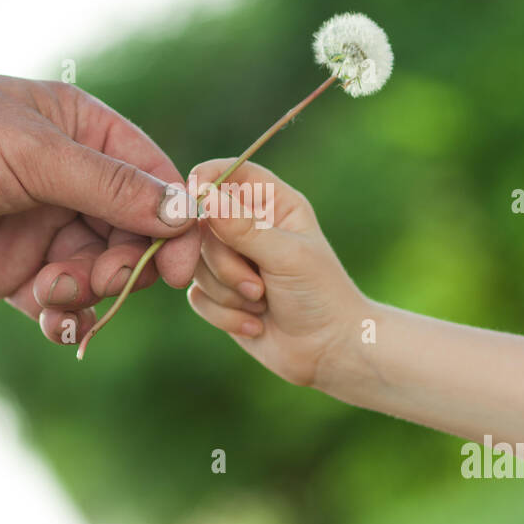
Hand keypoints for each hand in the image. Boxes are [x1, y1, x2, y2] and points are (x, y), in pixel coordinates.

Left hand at [0, 74, 200, 342]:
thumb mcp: (33, 155)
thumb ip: (111, 188)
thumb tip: (185, 213)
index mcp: (82, 131)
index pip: (154, 180)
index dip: (173, 224)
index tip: (176, 267)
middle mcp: (68, 178)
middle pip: (132, 233)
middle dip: (124, 264)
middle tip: (101, 278)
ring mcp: (39, 224)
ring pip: (97, 271)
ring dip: (86, 290)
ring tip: (51, 292)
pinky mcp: (8, 268)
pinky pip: (57, 300)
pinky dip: (61, 316)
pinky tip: (49, 323)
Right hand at [184, 158, 365, 385]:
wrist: (328, 351)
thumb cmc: (320, 294)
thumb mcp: (286, 255)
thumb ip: (244, 228)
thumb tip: (204, 197)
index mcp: (273, 204)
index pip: (232, 173)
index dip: (208, 178)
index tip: (195, 195)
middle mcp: (248, 228)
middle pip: (203, 225)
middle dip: (225, 263)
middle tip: (257, 287)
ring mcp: (232, 262)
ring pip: (195, 263)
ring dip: (227, 291)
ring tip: (261, 304)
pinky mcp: (220, 295)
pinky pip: (196, 296)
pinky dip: (225, 314)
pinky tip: (256, 324)